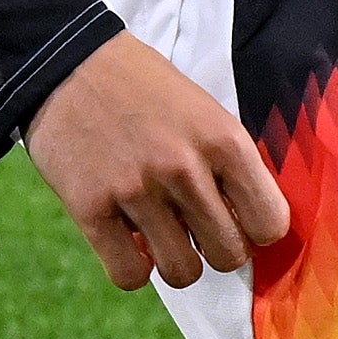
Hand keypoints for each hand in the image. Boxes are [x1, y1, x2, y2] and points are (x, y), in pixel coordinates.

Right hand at [21, 29, 289, 293]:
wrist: (67, 62)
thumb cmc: (143, 89)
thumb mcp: (203, 111)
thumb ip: (227, 165)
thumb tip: (247, 227)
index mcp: (222, 139)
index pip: (270, 223)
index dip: (255, 229)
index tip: (236, 219)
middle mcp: (184, 168)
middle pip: (229, 256)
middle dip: (215, 248)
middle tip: (194, 227)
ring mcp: (136, 190)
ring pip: (183, 273)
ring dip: (175, 261)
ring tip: (159, 234)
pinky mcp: (91, 208)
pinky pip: (129, 276)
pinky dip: (130, 267)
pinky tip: (125, 241)